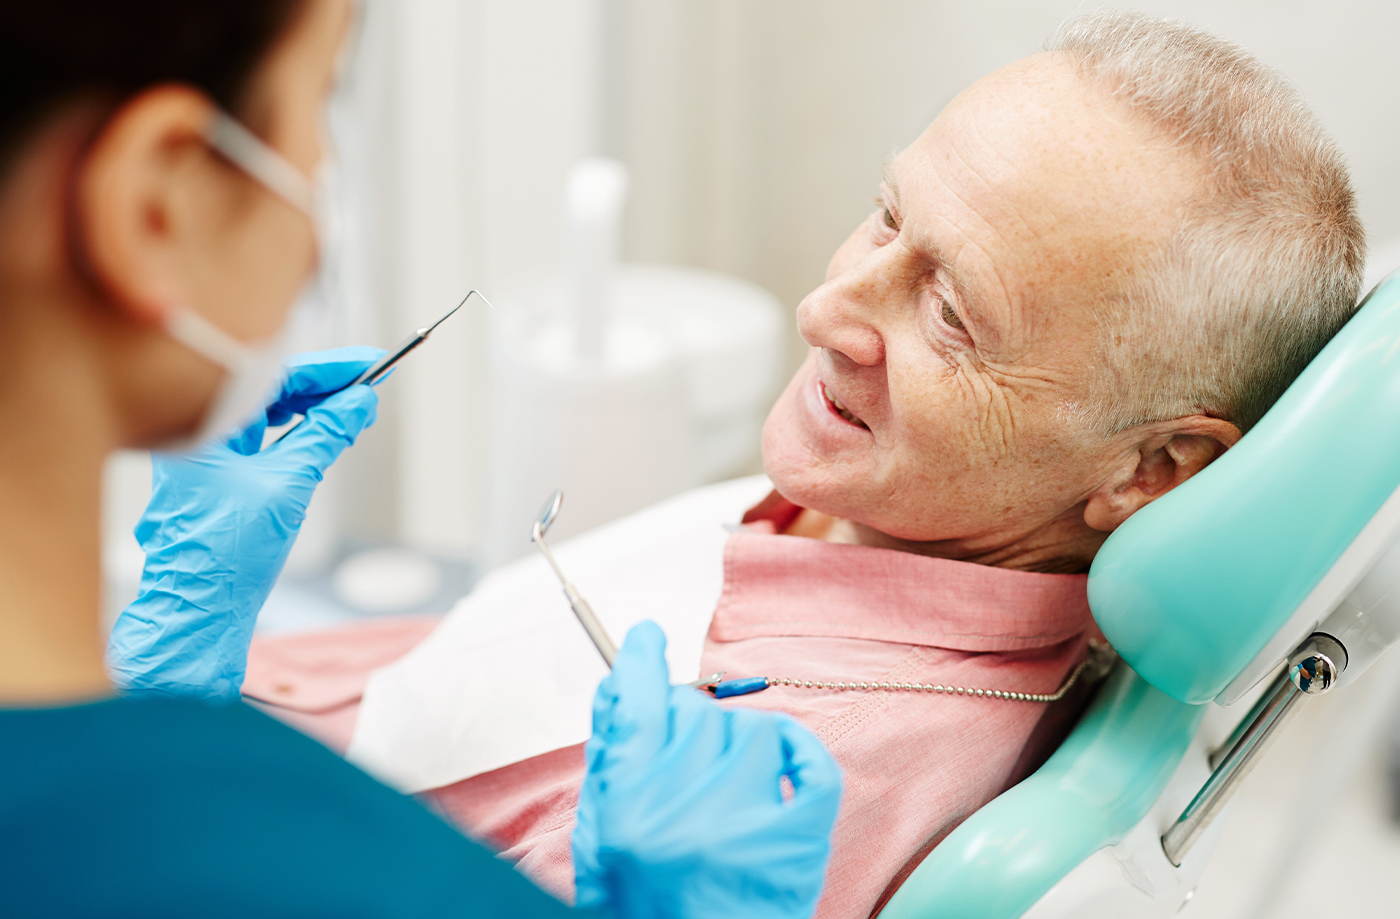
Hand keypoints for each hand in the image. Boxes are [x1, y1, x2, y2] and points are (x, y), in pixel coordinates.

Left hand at [106, 347, 383, 699]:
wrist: (199, 612)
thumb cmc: (227, 556)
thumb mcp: (288, 485)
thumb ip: (326, 435)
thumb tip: (359, 402)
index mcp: (204, 425)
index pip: (273, 375)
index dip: (327, 368)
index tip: (370, 364)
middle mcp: (197, 433)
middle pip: (268, 388)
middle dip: (323, 384)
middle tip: (370, 382)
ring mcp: (204, 454)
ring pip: (264, 411)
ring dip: (311, 407)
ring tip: (353, 407)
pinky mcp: (214, 474)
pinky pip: (258, 436)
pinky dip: (293, 431)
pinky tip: (321, 430)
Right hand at [573, 622, 841, 918]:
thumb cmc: (646, 909)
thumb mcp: (603, 840)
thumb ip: (610, 763)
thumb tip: (619, 688)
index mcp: (629, 812)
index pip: (636, 706)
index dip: (639, 662)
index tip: (646, 638)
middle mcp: (687, 813)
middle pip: (695, 711)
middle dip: (687, 725)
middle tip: (685, 764)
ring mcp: (749, 824)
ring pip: (751, 728)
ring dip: (737, 747)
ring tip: (726, 792)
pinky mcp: (800, 840)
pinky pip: (809, 761)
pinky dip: (797, 751)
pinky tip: (780, 765)